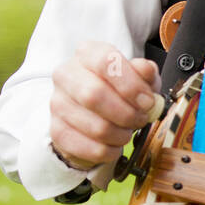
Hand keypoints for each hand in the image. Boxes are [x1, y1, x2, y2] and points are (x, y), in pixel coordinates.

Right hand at [50, 41, 161, 169]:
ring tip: (127, 131)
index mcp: (87, 54)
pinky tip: (115, 144)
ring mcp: (58, 103)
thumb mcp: (138, 76)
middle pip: (94, 95)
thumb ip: (145, 72)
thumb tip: (146, 70)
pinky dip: (110, 151)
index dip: (131, 85)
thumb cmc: (118, 90)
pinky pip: (89, 147)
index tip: (147, 101)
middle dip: (126, 113)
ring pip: (95, 126)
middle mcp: (66, 74)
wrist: (93, 114)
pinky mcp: (57, 131)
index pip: (105, 62)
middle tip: (140, 119)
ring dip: (121, 134)